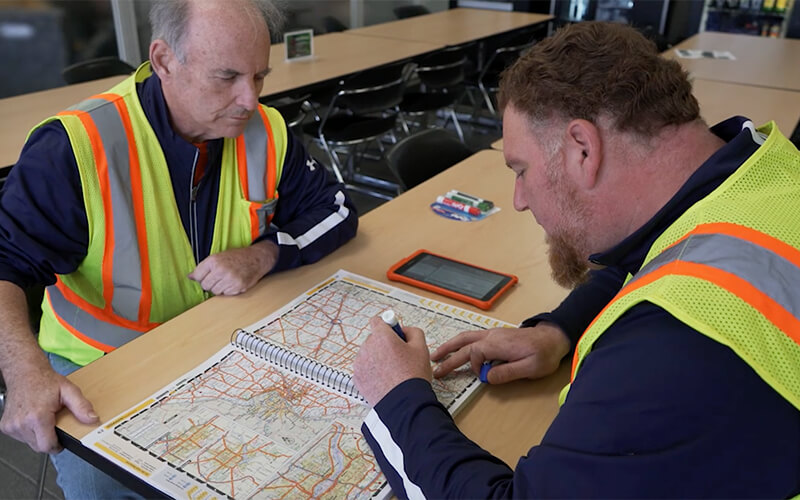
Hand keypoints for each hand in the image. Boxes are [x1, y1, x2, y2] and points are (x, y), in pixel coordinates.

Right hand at [0, 364, 97, 453]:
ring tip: (43, 419)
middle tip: (54, 425)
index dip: (57, 445)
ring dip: (38, 436)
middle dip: (49, 440)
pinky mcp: (6, 426)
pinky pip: (21, 438)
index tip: (62, 441)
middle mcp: (22, 423)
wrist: (24, 372)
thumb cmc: (44, 381)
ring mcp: (12, 425)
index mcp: (37, 416)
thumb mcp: (69, 390)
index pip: (47, 445)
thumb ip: (82, 406)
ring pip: (29, 443)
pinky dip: (29, 432)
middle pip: (39, 446)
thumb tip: (92, 419)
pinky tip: (33, 419)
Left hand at [188, 240, 278, 294]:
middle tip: (217, 278)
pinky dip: (228, 290)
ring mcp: (229, 279)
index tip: (204, 277)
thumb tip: (190, 277)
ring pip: (215, 292)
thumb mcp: (219, 256)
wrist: (256, 258)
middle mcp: (221, 270)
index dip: (200, 277)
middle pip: (205, 286)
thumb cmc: (238, 257)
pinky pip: (226, 294)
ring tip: (226, 280)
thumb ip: (204, 267)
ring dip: (219, 288)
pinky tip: (233, 282)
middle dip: (209, 284)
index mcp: (214, 260)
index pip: (197, 276)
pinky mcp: (237, 287)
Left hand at [353, 316, 432, 405]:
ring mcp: (360, 363)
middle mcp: (367, 347)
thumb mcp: (422, 347)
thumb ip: (413, 332)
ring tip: (393, 372)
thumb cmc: (413, 376)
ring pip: (368, 354)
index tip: (394, 334)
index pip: (378, 321)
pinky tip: (385, 380)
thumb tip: (404, 330)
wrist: (405, 404)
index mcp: (382, 337)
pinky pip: (364, 369)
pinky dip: (372, 372)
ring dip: (377, 358)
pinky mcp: (357, 377)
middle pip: (374, 339)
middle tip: (398, 357)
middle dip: (384, 345)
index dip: (388, 326)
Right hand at [430, 322, 569, 383]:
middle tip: (434, 367)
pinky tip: (455, 349)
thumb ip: (507, 372)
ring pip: (465, 338)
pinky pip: (472, 337)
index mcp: (497, 343)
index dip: (474, 366)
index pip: (474, 353)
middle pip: (463, 343)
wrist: (554, 337)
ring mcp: (493, 333)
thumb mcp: (530, 368)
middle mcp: (491, 336)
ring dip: (450, 346)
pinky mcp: (496, 335)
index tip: (482, 376)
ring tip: (436, 355)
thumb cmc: (544, 354)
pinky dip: (460, 343)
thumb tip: (486, 377)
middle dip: (447, 355)